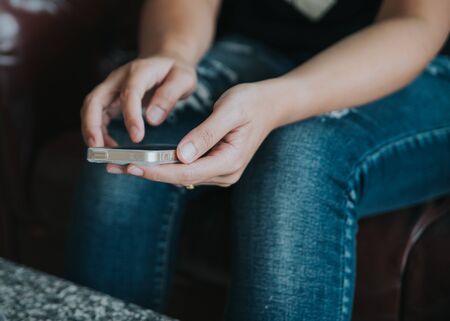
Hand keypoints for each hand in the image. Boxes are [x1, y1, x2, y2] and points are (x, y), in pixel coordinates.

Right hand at [81, 53, 196, 146]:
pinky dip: (98, 131)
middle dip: (92, 125)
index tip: (137, 138)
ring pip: (91, 108)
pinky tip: (109, 146)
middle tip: (99, 148)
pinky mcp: (109, 98)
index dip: (130, 116)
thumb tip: (153, 119)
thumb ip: (169, 96)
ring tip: (103, 152)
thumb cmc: (174, 71)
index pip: (129, 93)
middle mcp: (118, 78)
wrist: (165, 61)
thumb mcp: (183, 79)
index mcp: (139, 71)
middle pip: (96, 99)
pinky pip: (97, 115)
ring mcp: (111, 87)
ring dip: (91, 130)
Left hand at [109, 82, 282, 186]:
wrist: (270, 105)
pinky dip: (165, 166)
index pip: (187, 172)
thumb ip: (206, 133)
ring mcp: (221, 172)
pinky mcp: (215, 166)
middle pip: (180, 178)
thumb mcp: (229, 111)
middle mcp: (225, 173)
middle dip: (148, 172)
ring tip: (122, 164)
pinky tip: (147, 161)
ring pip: (181, 176)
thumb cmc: (251, 103)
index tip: (132, 166)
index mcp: (229, 161)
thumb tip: (181, 156)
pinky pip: (187, 170)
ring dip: (154, 170)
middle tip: (114, 166)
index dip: (158, 171)